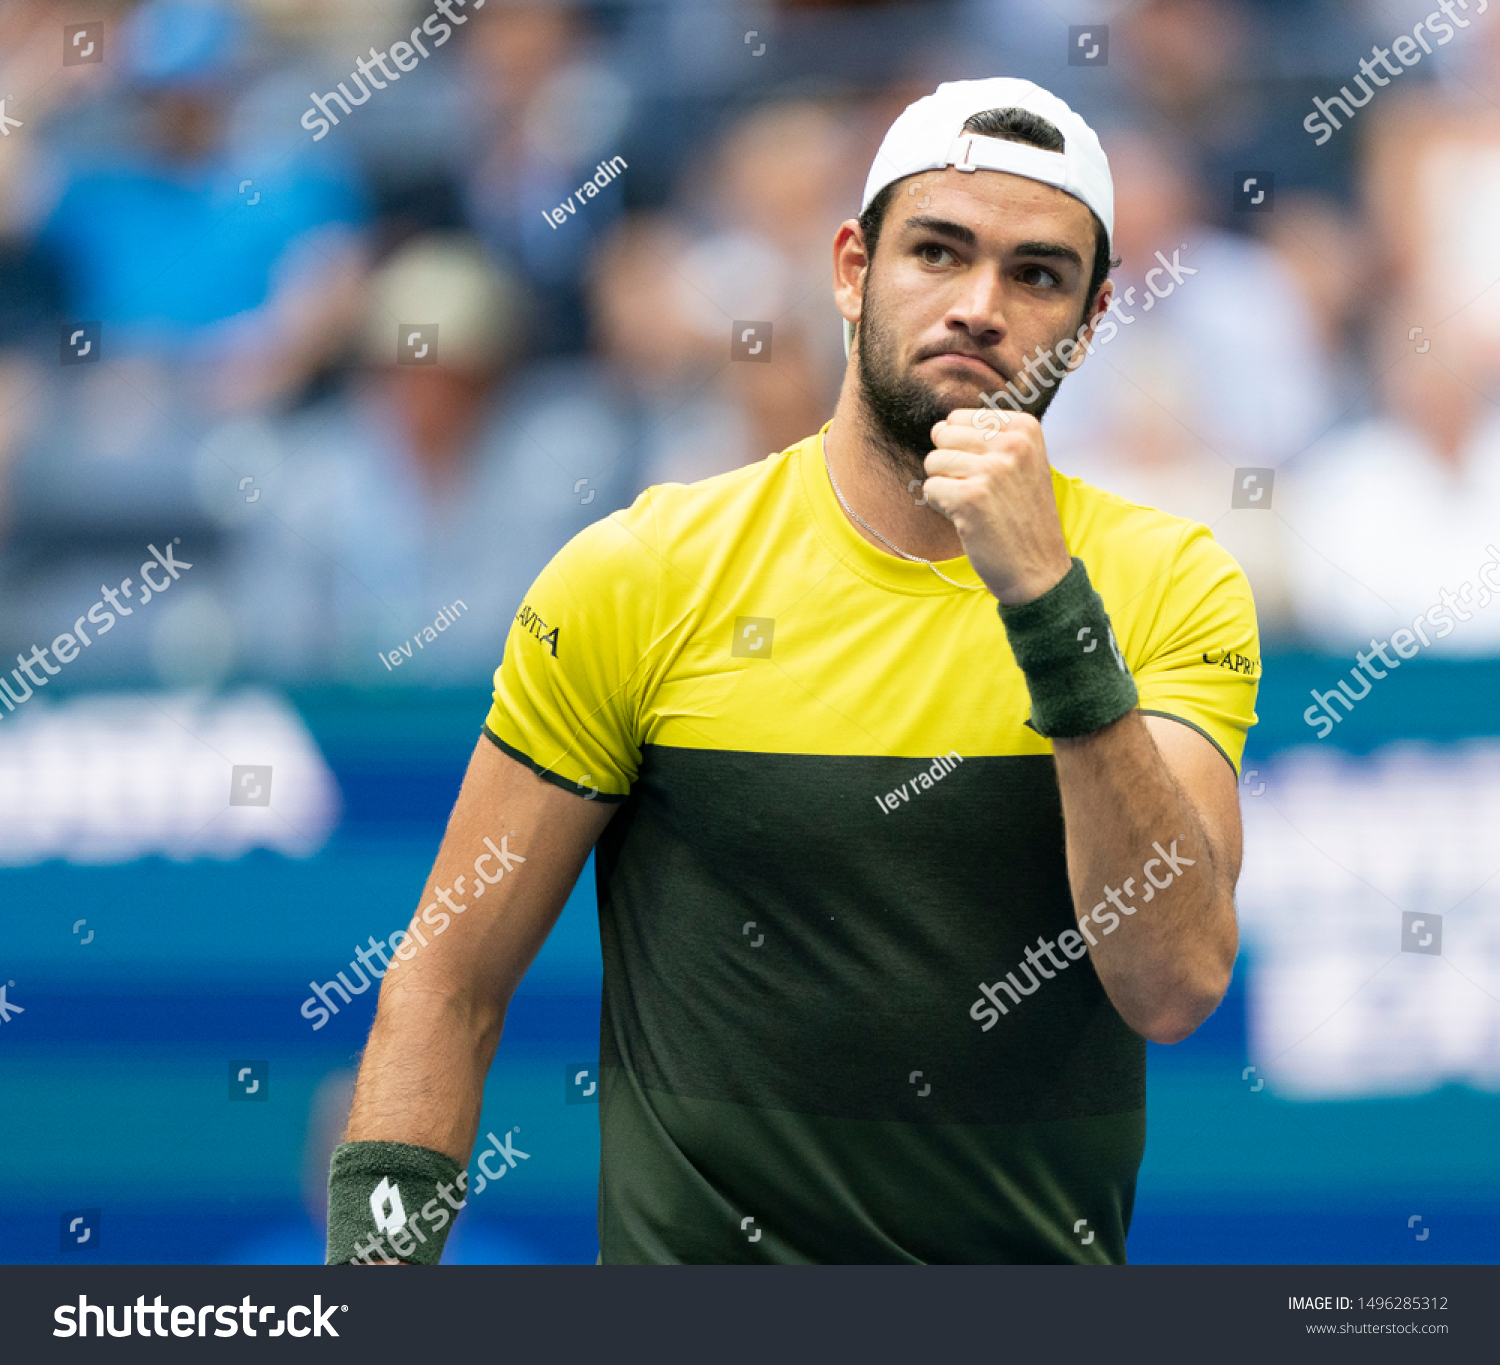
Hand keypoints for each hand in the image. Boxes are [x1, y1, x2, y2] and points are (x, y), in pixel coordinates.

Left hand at [921, 409, 1072, 605]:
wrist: (1038, 568)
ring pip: (933, 461)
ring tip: (975, 505)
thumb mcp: (1022, 462)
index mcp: (1025, 427)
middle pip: (943, 435)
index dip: (963, 449)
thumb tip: (937, 426)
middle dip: (949, 464)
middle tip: (979, 491)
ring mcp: (992, 469)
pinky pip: (929, 488)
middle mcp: (1012, 443)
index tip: (991, 474)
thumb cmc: (1022, 516)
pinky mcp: (971, 497)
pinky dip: (941, 506)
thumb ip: (986, 437)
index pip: (959, 417)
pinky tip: (968, 519)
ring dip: (946, 486)